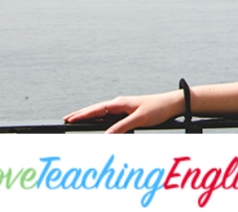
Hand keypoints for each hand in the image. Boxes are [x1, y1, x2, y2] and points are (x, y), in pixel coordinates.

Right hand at [63, 90, 183, 133]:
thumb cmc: (158, 108)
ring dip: (89, 115)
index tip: (68, 119)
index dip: (82, 115)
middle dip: (80, 114)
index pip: (96, 109)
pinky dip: (100, 118)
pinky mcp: (129, 111)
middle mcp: (120, 104)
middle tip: (66, 119)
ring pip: (101, 112)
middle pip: (95, 109)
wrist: (172, 104)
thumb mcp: (139, 119)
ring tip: (77, 119)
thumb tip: (107, 135)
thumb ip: (122, 127)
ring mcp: (124, 107)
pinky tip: (97, 122)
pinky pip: (110, 115)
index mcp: (120, 103)